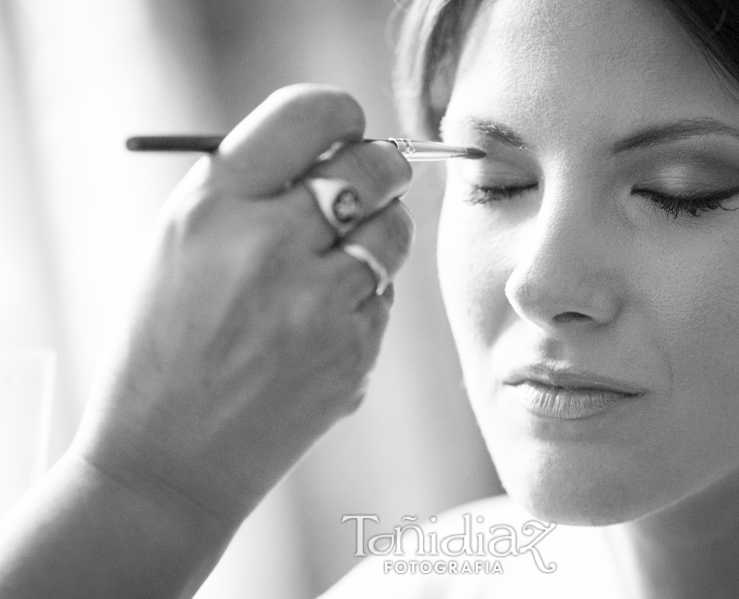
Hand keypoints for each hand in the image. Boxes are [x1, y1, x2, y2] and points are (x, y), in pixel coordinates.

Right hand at [71, 84, 413, 522]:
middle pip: (372, 167)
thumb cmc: (167, 342)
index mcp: (213, 203)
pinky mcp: (351, 351)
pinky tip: (322, 324)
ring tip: (341, 259)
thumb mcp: (180, 244)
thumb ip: (251, 187)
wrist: (167, 457)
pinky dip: (366, 298)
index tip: (348, 130)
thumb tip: (337, 145)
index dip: (341, 116)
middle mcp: (269, 242)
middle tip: (377, 178)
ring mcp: (316, 301)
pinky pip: (384, 296)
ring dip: (381, 233)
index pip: (308, 114)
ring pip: (394, 231)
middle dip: (383, 167)